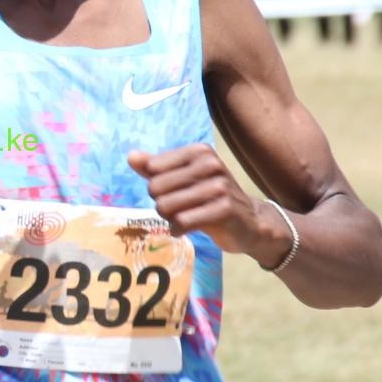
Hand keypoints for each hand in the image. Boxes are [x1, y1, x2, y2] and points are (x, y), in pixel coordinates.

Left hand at [128, 145, 291, 266]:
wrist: (251, 222)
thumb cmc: (211, 197)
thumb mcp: (185, 178)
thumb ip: (156, 167)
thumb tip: (131, 156)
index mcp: (199, 151)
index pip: (153, 169)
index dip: (157, 185)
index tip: (174, 191)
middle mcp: (210, 164)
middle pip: (156, 188)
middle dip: (162, 204)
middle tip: (179, 208)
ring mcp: (219, 187)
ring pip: (166, 206)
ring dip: (169, 218)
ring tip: (184, 218)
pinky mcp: (224, 210)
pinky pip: (182, 222)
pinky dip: (178, 230)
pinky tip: (187, 229)